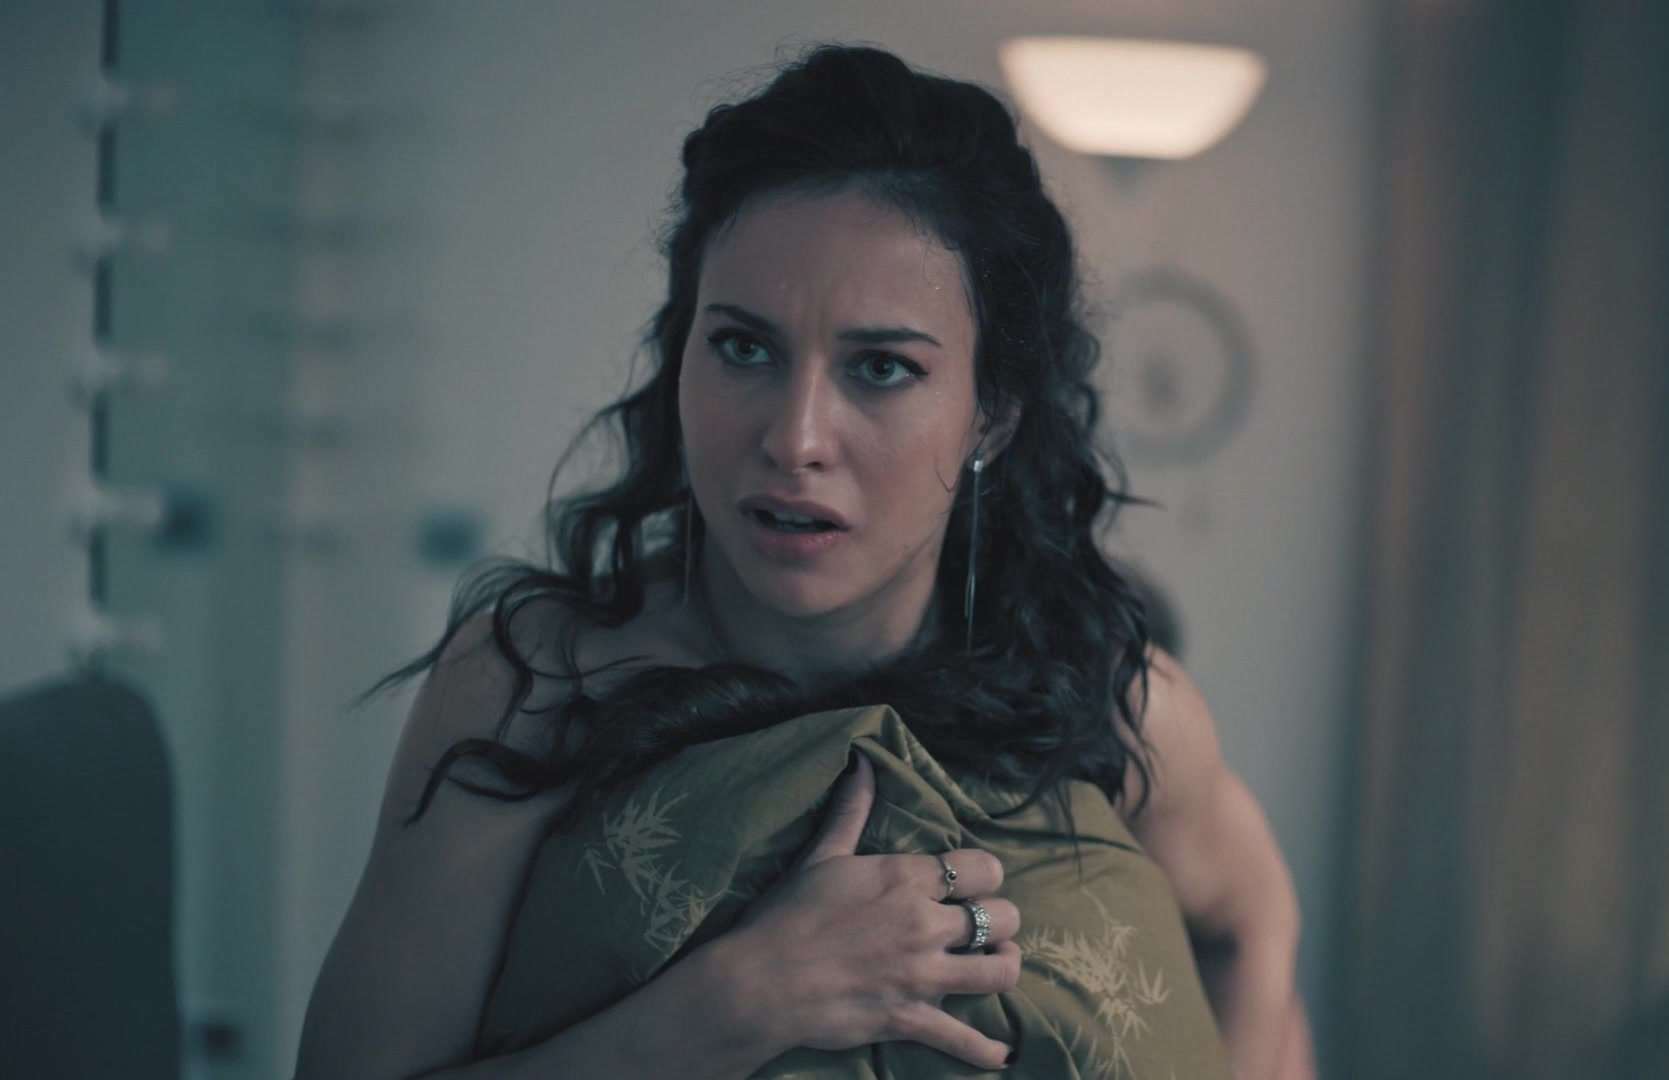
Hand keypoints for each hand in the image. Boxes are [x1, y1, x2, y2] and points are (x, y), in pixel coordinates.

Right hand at [724, 753, 1021, 1070]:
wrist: (760, 981)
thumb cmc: (786, 915)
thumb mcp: (821, 855)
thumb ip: (851, 809)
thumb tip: (863, 761)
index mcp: (906, 878)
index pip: (983, 868)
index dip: (986, 875)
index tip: (974, 883)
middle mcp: (925, 924)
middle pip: (1001, 917)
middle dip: (999, 920)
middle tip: (984, 925)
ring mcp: (922, 975)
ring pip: (999, 970)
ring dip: (1002, 967)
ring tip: (993, 965)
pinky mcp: (911, 1018)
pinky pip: (965, 1039)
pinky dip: (985, 1051)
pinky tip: (999, 1056)